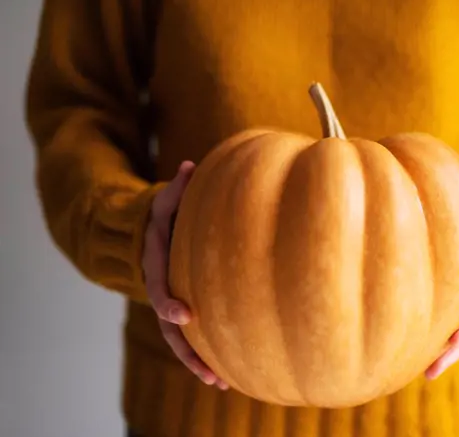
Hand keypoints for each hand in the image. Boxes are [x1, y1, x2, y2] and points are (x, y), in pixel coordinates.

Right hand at [142, 161, 227, 389]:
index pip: (159, 286)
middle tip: (210, 372)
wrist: (144, 234)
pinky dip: (203, 353)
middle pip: (168, 326)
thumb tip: (189, 166)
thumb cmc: (160, 215)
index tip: (186, 316)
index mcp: (155, 263)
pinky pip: (189, 336)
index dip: (169, 302)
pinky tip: (224, 372)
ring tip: (220, 382)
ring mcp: (168, 302)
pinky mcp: (180, 308)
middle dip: (187, 351)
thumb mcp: (163, 199)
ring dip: (197, 361)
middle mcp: (159, 287)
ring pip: (178, 339)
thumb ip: (177, 187)